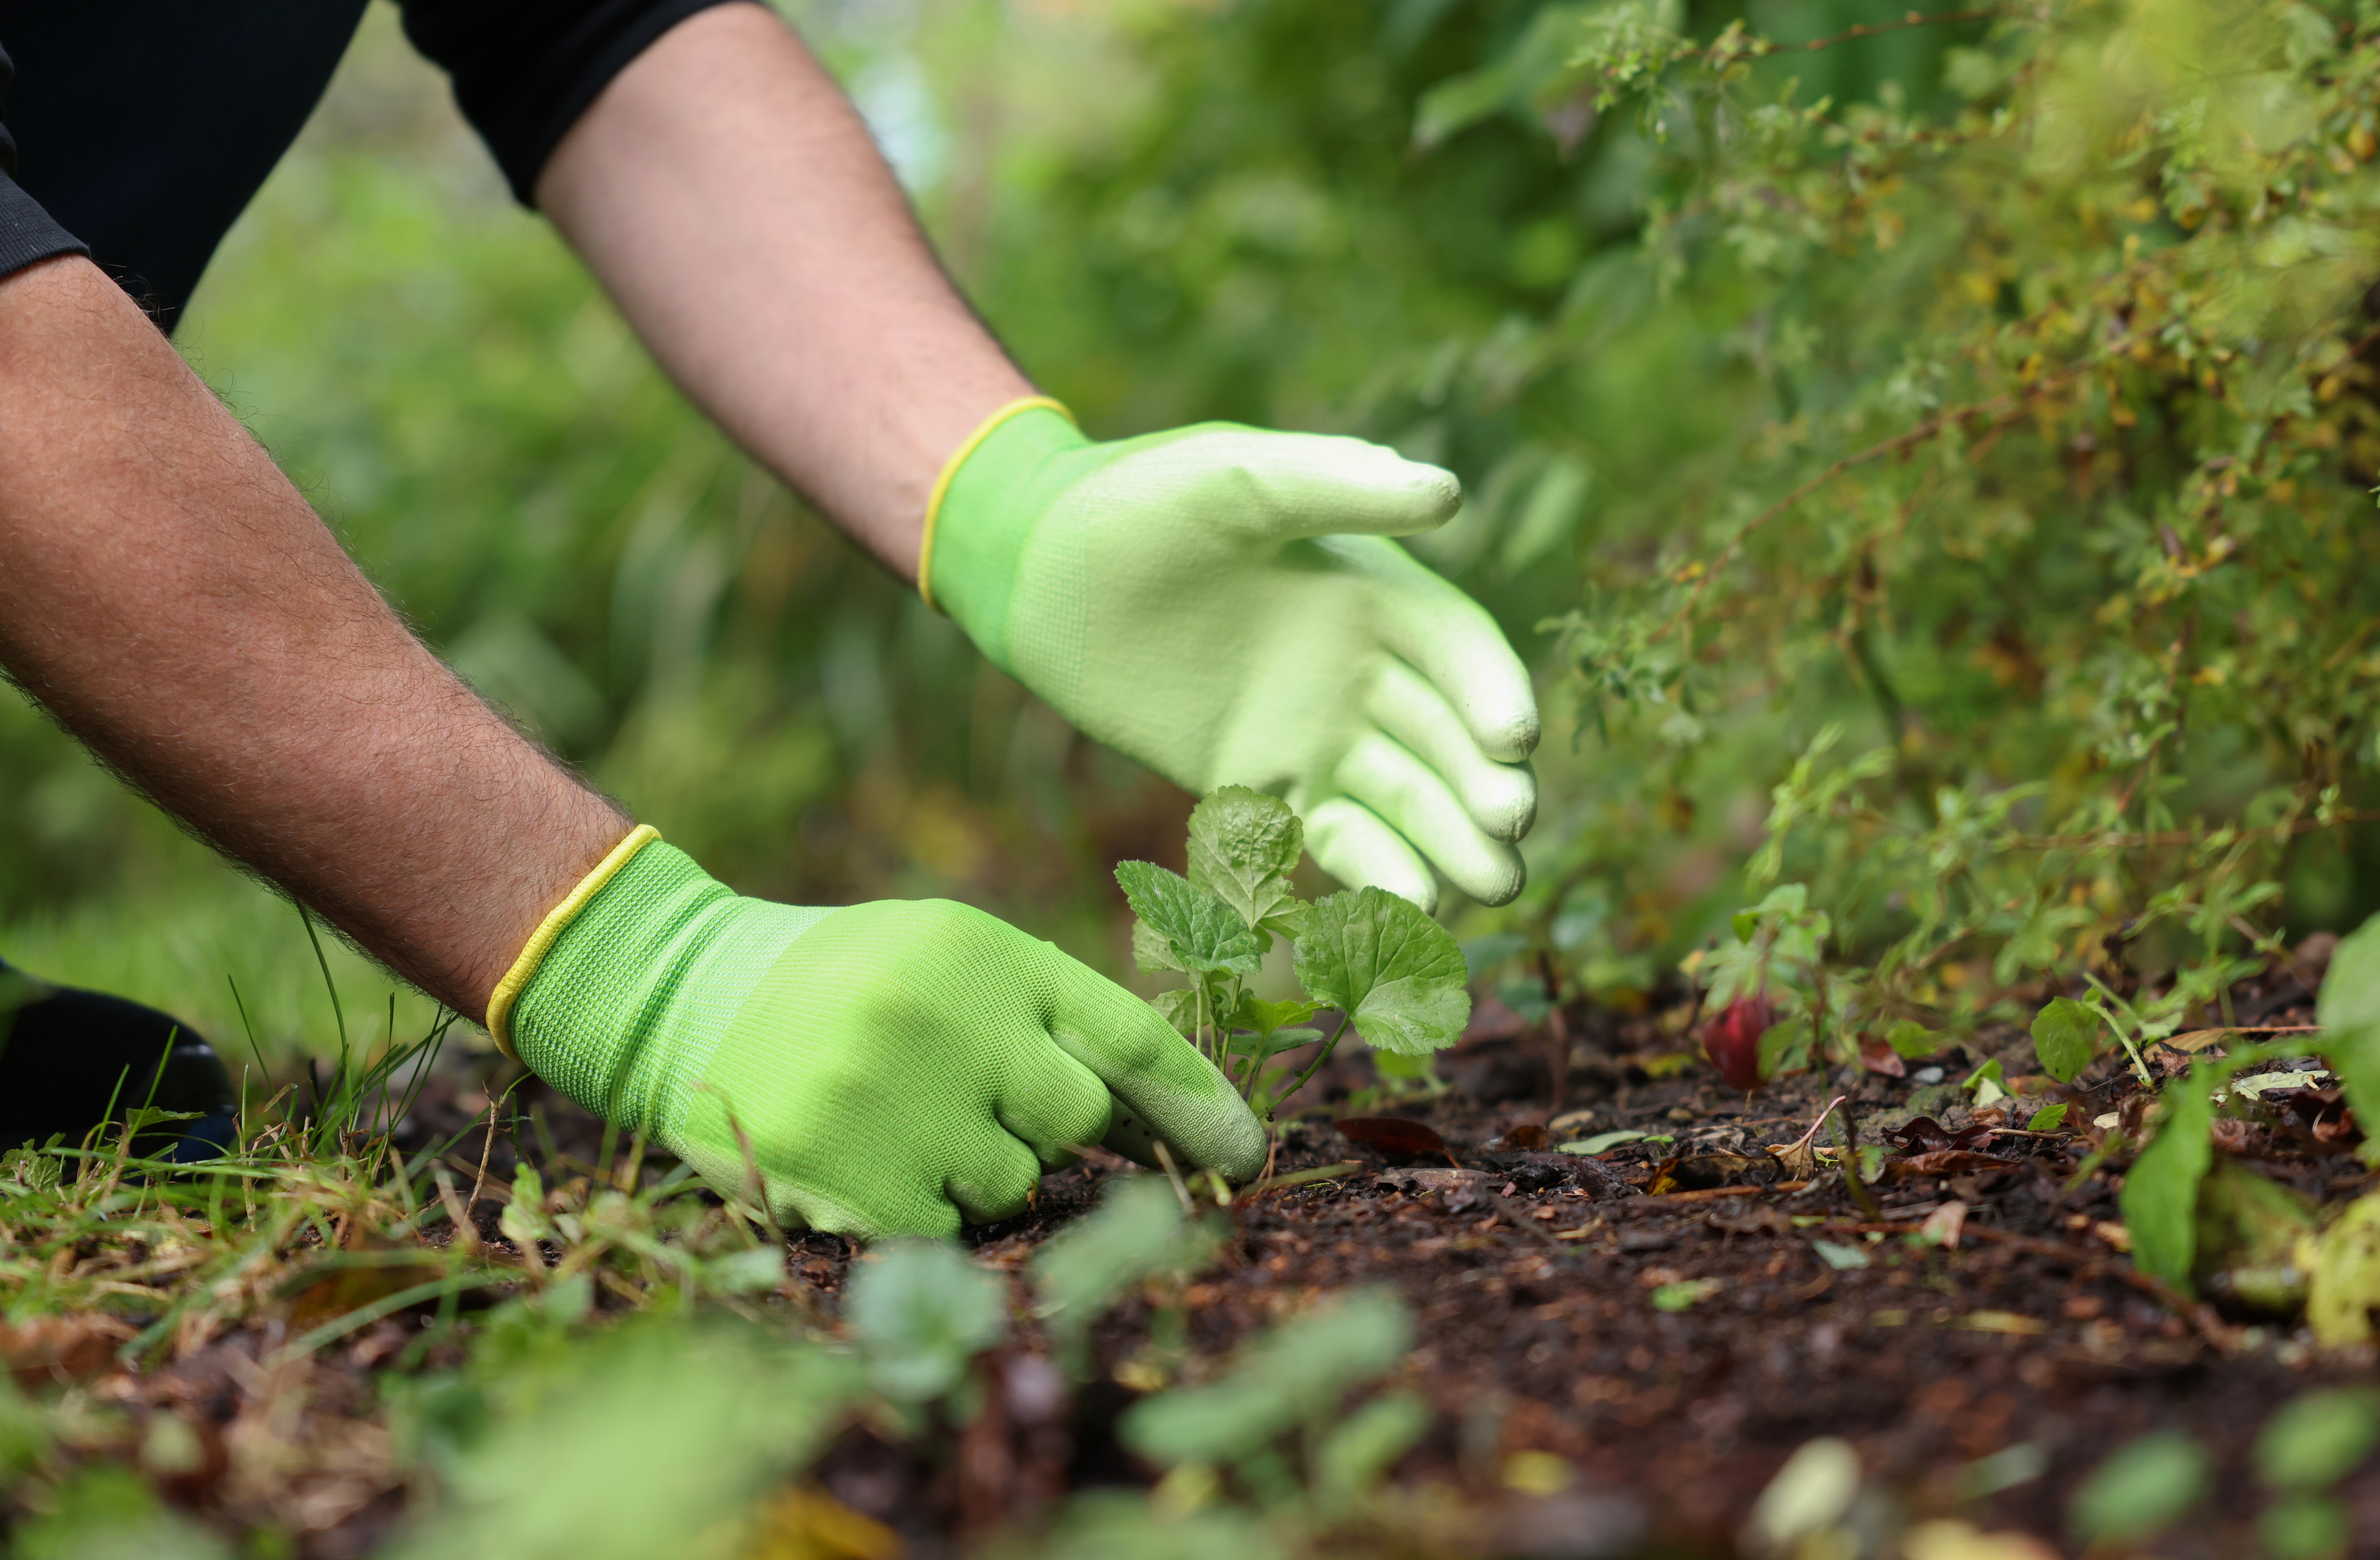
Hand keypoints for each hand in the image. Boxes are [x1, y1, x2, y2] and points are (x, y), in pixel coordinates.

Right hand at [500, 832, 1264, 1237]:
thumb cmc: (837, 979)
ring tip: (897, 1119)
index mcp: (988, 955)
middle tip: (973, 1103)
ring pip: (1012, 1185)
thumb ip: (1045, 1020)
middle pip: (1080, 1121)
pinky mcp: (843, 1173)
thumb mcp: (945, 960)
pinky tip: (863, 1160)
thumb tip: (1169, 1120)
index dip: (1201, 1104)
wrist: (679, 991)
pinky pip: (941, 1231)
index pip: (1131, 1037)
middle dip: (1045, 1127)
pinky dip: (918, 1212)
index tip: (1249, 1154)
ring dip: (973, 1172)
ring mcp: (896, 1098)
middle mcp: (952, 1019)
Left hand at [927, 406, 1537, 910]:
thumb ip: (1337, 486)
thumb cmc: (1139, 501)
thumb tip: (1445, 493)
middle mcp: (1358, 667)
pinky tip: (1404, 911)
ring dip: (1448, 845)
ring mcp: (1310, 731)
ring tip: (1486, 890)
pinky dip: (1370, 874)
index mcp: (1372, 590)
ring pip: (1403, 800)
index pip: (1458, 649)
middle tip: (1508, 832)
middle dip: (1483, 787)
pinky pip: (1326, 837)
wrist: (1039, 568)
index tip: (1511, 739)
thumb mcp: (1238, 477)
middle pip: (1445, 738)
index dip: (1491, 692)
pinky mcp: (1254, 782)